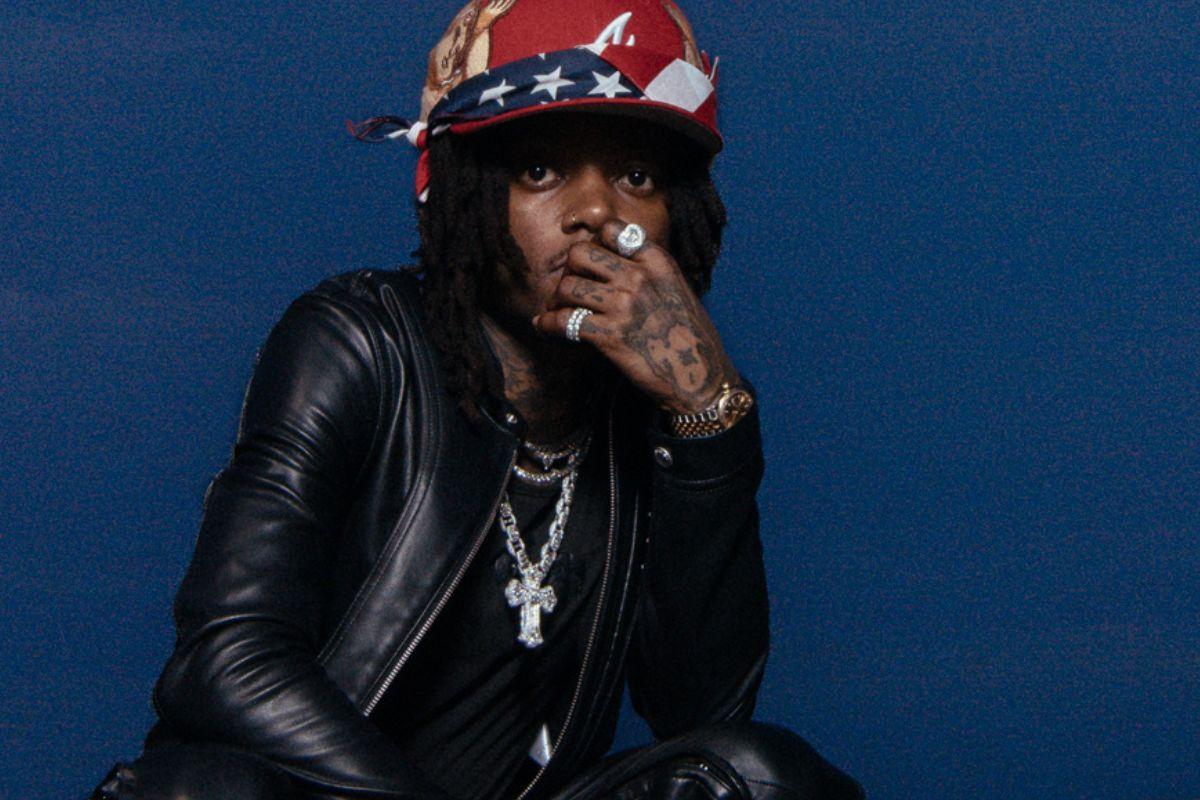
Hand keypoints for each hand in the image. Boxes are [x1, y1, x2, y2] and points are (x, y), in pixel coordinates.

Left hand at [532, 221, 737, 413]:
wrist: (700, 377)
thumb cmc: (690, 337)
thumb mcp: (676, 289)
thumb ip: (648, 272)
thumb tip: (614, 265)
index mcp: (656, 261)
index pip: (610, 230)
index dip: (593, 244)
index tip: (588, 264)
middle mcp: (638, 277)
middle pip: (579, 254)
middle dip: (568, 270)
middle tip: (569, 289)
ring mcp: (623, 305)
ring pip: (567, 286)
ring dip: (555, 300)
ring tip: (557, 311)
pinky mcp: (609, 335)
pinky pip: (564, 321)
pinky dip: (548, 325)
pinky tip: (544, 328)